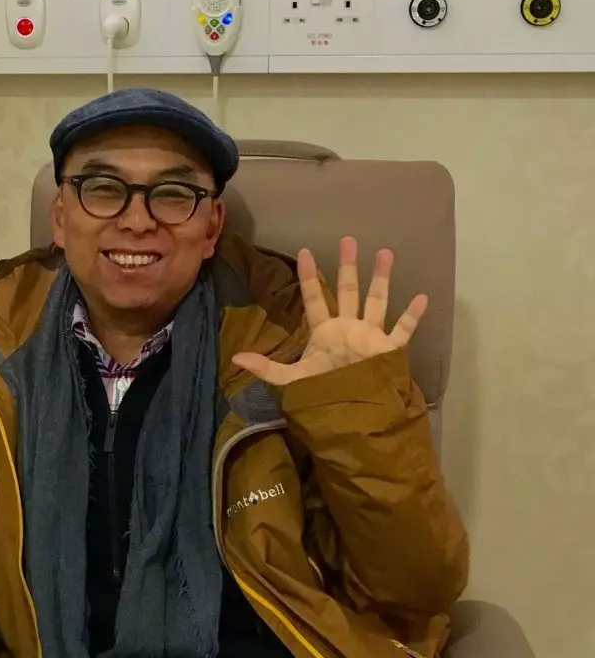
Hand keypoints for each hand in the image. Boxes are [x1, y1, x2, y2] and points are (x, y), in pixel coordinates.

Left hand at [233, 237, 427, 385]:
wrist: (352, 417)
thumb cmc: (323, 395)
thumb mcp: (292, 381)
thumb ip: (267, 368)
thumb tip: (236, 358)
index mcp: (325, 332)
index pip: (315, 298)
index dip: (308, 277)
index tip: (304, 252)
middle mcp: (348, 328)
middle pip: (348, 291)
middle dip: (348, 266)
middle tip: (348, 240)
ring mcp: (370, 337)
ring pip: (377, 302)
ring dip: (381, 279)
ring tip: (385, 253)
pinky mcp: (388, 350)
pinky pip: (403, 330)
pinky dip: (412, 316)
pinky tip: (422, 297)